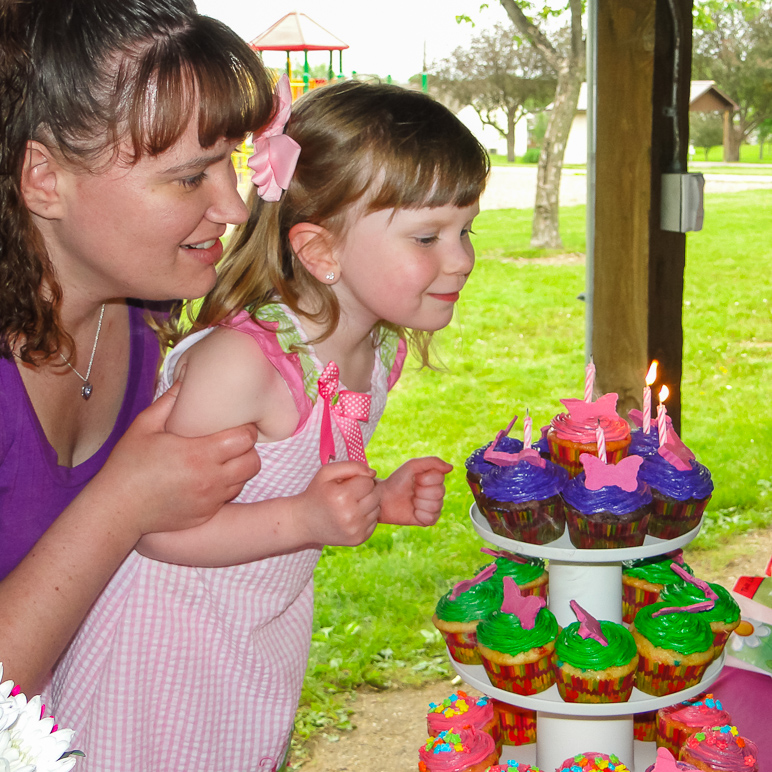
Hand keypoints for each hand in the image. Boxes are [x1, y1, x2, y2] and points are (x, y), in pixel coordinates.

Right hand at [91, 379, 260, 538]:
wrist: (117, 509)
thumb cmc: (128, 465)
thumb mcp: (145, 426)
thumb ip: (169, 401)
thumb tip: (185, 380)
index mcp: (199, 454)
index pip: (246, 439)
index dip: (246, 429)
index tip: (235, 425)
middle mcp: (210, 479)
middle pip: (253, 462)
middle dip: (248, 450)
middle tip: (232, 443)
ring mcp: (210, 500)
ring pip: (243, 481)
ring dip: (238, 469)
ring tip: (220, 461)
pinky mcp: (206, 515)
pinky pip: (228, 498)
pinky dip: (224, 487)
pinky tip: (207, 479)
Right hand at [293, 462, 378, 546]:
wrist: (304, 522)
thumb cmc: (317, 493)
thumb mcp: (326, 472)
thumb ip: (352, 466)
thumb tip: (373, 473)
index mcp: (341, 497)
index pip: (368, 482)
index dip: (359, 480)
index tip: (347, 484)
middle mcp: (350, 515)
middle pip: (376, 495)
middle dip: (366, 491)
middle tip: (351, 494)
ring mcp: (355, 530)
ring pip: (377, 508)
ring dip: (367, 504)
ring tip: (351, 505)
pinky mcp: (359, 539)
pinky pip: (374, 522)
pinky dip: (366, 517)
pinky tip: (351, 516)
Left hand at [376, 457, 452, 526]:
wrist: (383, 498)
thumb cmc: (397, 480)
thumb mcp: (412, 465)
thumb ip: (432, 462)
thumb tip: (451, 467)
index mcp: (435, 478)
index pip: (440, 478)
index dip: (425, 479)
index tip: (415, 479)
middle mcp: (437, 492)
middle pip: (439, 492)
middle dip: (421, 491)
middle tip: (411, 490)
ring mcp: (434, 507)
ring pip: (435, 505)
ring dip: (419, 503)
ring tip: (411, 500)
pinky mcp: (428, 520)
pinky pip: (431, 518)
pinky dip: (419, 514)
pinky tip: (413, 511)